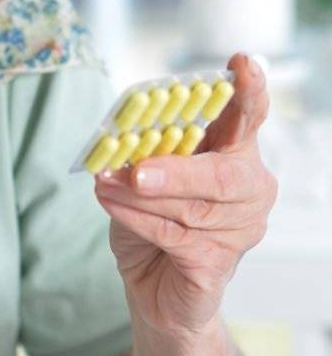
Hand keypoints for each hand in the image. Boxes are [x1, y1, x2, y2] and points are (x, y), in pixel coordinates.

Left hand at [94, 54, 277, 335]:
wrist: (154, 290)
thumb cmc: (154, 226)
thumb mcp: (145, 179)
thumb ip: (144, 156)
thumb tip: (121, 144)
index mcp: (235, 154)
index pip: (250, 117)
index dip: (249, 92)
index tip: (241, 65)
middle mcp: (249, 190)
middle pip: (224, 175)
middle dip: (178, 170)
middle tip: (137, 170)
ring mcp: (240, 231)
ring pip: (191, 208)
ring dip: (139, 196)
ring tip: (104, 184)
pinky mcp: (217, 265)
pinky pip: (174, 237)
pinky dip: (136, 218)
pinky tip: (110, 204)